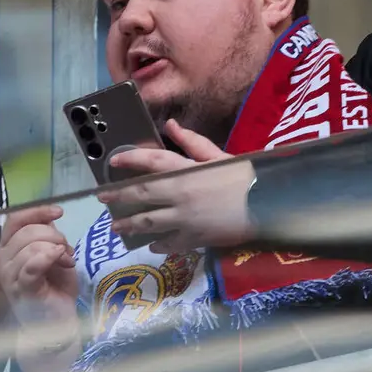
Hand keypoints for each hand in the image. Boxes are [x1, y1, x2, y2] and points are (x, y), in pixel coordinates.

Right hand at [0, 204, 76, 326]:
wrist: (57, 324)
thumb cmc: (54, 289)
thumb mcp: (53, 255)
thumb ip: (47, 235)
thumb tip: (48, 216)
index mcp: (8, 248)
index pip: (15, 219)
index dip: (37, 211)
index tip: (59, 212)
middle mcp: (3, 260)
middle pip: (26, 231)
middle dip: (53, 235)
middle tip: (67, 250)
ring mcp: (10, 276)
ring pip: (31, 246)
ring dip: (56, 249)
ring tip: (67, 262)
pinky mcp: (23, 289)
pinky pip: (31, 266)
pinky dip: (48, 257)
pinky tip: (61, 260)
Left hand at [100, 119, 255, 254]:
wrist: (269, 205)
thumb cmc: (246, 177)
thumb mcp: (220, 155)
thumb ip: (192, 142)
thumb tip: (170, 126)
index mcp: (187, 170)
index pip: (150, 162)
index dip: (129, 159)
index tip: (112, 161)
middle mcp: (181, 194)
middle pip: (141, 195)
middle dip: (118, 196)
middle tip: (102, 198)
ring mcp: (186, 219)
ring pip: (149, 222)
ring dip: (130, 225)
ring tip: (117, 227)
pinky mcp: (195, 238)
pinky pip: (170, 243)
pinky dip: (159, 244)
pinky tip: (152, 245)